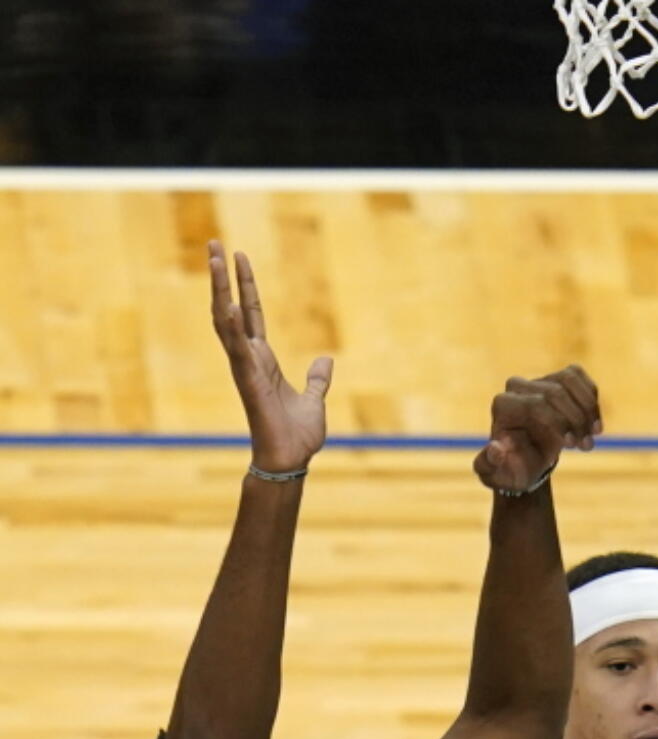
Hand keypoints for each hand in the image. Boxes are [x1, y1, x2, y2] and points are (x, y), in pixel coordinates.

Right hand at [209, 242, 332, 473]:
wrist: (291, 460)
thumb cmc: (298, 435)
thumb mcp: (315, 399)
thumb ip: (318, 379)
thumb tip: (326, 361)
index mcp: (263, 360)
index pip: (251, 313)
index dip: (246, 285)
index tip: (239, 256)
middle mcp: (249, 359)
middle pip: (230, 308)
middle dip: (223, 277)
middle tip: (214, 243)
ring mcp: (244, 368)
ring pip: (226, 321)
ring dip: (220, 290)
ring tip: (216, 259)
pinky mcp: (247, 380)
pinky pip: (236, 348)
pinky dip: (230, 326)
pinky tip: (226, 303)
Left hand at [473, 366, 601, 493]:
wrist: (528, 461)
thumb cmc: (513, 469)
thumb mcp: (496, 476)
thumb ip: (489, 465)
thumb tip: (496, 448)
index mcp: (502, 406)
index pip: (536, 404)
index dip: (558, 422)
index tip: (571, 445)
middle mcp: (517, 387)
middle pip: (556, 391)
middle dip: (576, 419)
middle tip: (587, 446)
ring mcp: (537, 380)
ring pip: (569, 380)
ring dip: (588, 408)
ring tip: (594, 435)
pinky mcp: (555, 379)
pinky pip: (577, 376)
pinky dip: (591, 400)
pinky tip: (594, 424)